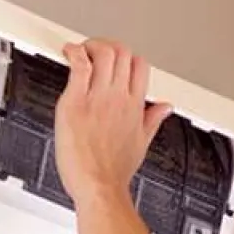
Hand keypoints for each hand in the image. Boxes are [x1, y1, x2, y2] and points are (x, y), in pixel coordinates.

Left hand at [54, 39, 174, 207]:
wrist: (99, 187)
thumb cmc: (114, 172)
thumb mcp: (142, 143)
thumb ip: (153, 119)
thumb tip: (165, 107)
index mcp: (135, 105)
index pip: (140, 65)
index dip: (127, 57)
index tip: (114, 62)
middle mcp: (119, 97)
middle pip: (122, 52)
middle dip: (107, 47)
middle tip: (94, 53)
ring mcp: (98, 98)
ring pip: (103, 52)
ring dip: (90, 46)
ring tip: (80, 52)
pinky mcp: (76, 102)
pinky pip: (79, 65)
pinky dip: (73, 52)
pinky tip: (68, 53)